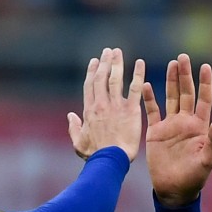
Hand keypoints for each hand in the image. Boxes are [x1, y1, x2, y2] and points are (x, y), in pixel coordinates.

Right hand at [67, 47, 144, 161]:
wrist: (109, 160)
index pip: (90, 86)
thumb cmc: (94, 155)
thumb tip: (70, 115)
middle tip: (108, 51)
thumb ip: (73, 128)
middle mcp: (101, 104)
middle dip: (104, 63)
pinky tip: (140, 63)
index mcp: (89, 110)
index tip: (94, 61)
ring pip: (115, 79)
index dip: (92, 72)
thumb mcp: (78, 143)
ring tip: (117, 52)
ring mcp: (116, 106)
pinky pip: (135, 88)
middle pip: (102, 78)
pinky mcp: (131, 110)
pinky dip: (138, 74)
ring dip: (116, 64)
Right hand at [144, 53, 211, 207]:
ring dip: (170, 82)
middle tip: (183, 57)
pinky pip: (152, 112)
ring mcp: (170, 126)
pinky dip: (148, 99)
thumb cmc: (195, 178)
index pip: (204, 99)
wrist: (174, 190)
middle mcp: (185, 122)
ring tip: (171, 64)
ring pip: (170, 98)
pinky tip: (146, 86)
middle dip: (185, 75)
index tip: (205, 66)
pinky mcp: (156, 133)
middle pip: (186, 93)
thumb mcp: (207, 159)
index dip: (204, 83)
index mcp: (200, 126)